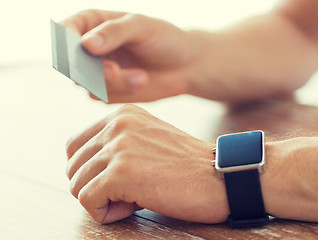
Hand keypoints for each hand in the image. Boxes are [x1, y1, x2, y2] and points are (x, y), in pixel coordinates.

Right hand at [61, 10, 205, 102]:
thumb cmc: (165, 39)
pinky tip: (141, 81)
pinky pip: (102, 96)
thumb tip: (86, 44)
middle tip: (114, 72)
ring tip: (142, 77)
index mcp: (92, 24)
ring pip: (86, 84)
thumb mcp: (142, 27)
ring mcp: (97, 72)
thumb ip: (114, 32)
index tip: (85, 51)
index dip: (67, 43)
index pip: (65, 32)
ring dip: (113, 83)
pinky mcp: (108, 91)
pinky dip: (122, 91)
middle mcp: (89, 49)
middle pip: (71, 63)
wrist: (185, 66)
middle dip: (91, 71)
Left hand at [66, 104, 228, 223]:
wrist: (220, 177)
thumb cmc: (187, 165)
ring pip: (77, 185)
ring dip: (102, 201)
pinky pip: (87, 201)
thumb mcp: (149, 138)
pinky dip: (105, 213)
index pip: (75, 145)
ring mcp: (118, 148)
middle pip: (73, 166)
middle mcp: (117, 125)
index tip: (114, 181)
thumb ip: (118, 142)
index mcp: (122, 115)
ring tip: (133, 199)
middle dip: (94, 186)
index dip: (88, 170)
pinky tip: (133, 207)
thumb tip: (86, 166)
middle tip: (125, 193)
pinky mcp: (121, 173)